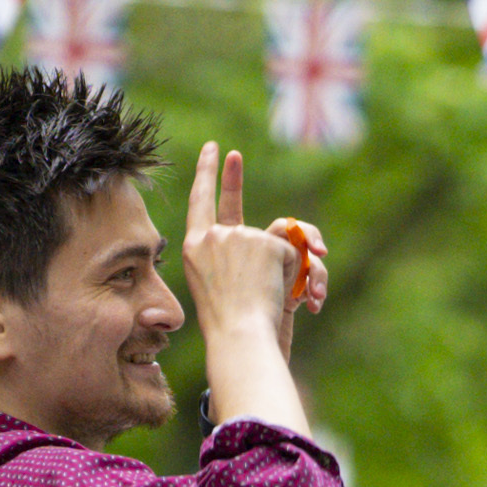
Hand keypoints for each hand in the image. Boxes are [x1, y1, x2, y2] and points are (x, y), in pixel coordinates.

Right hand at [168, 142, 299, 345]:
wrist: (240, 336)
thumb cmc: (230, 324)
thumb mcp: (220, 283)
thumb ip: (235, 254)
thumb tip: (278, 232)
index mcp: (194, 249)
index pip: (199, 203)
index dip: (205, 175)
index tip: (211, 151)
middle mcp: (212, 236)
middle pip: (232, 206)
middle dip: (231, 175)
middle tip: (231, 153)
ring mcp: (238, 236)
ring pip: (271, 242)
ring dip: (276, 269)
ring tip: (262, 297)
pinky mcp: (265, 242)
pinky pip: (291, 253)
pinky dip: (292, 274)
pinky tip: (276, 293)